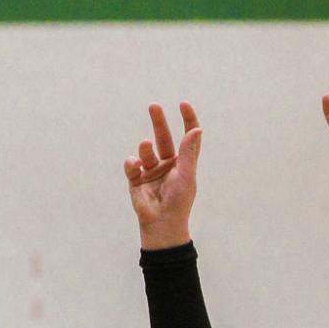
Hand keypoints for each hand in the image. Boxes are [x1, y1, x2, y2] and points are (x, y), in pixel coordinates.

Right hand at [124, 102, 202, 249]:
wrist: (162, 222)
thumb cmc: (179, 201)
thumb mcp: (186, 174)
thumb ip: (188, 152)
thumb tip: (196, 129)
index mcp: (183, 163)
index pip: (187, 137)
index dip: (187, 120)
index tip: (183, 105)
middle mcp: (168, 164)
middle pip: (164, 137)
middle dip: (159, 121)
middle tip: (154, 106)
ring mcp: (151, 171)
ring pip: (146, 150)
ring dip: (145, 147)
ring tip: (146, 147)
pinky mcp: (136, 179)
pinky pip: (131, 164)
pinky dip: (132, 163)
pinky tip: (136, 167)